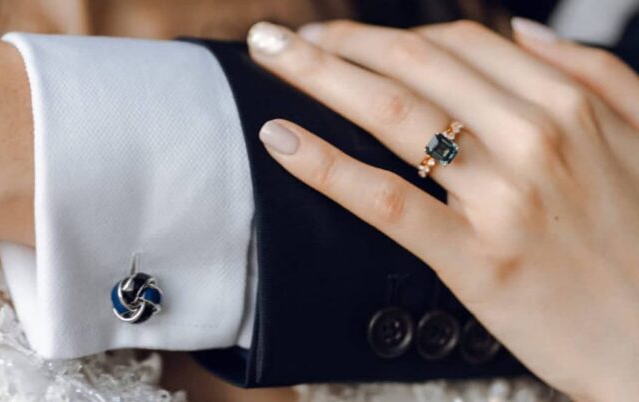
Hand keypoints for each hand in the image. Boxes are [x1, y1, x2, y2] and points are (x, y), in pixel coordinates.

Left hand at [247, 19, 638, 400]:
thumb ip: (590, 71)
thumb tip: (523, 28)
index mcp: (566, 102)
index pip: (455, 42)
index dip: (384, 33)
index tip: (341, 36)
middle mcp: (533, 136)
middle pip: (411, 64)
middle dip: (335, 42)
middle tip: (280, 38)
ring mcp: (503, 196)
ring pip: (392, 114)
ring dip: (317, 77)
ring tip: (269, 59)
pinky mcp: (476, 257)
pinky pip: (388, 199)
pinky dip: (327, 165)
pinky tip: (283, 141)